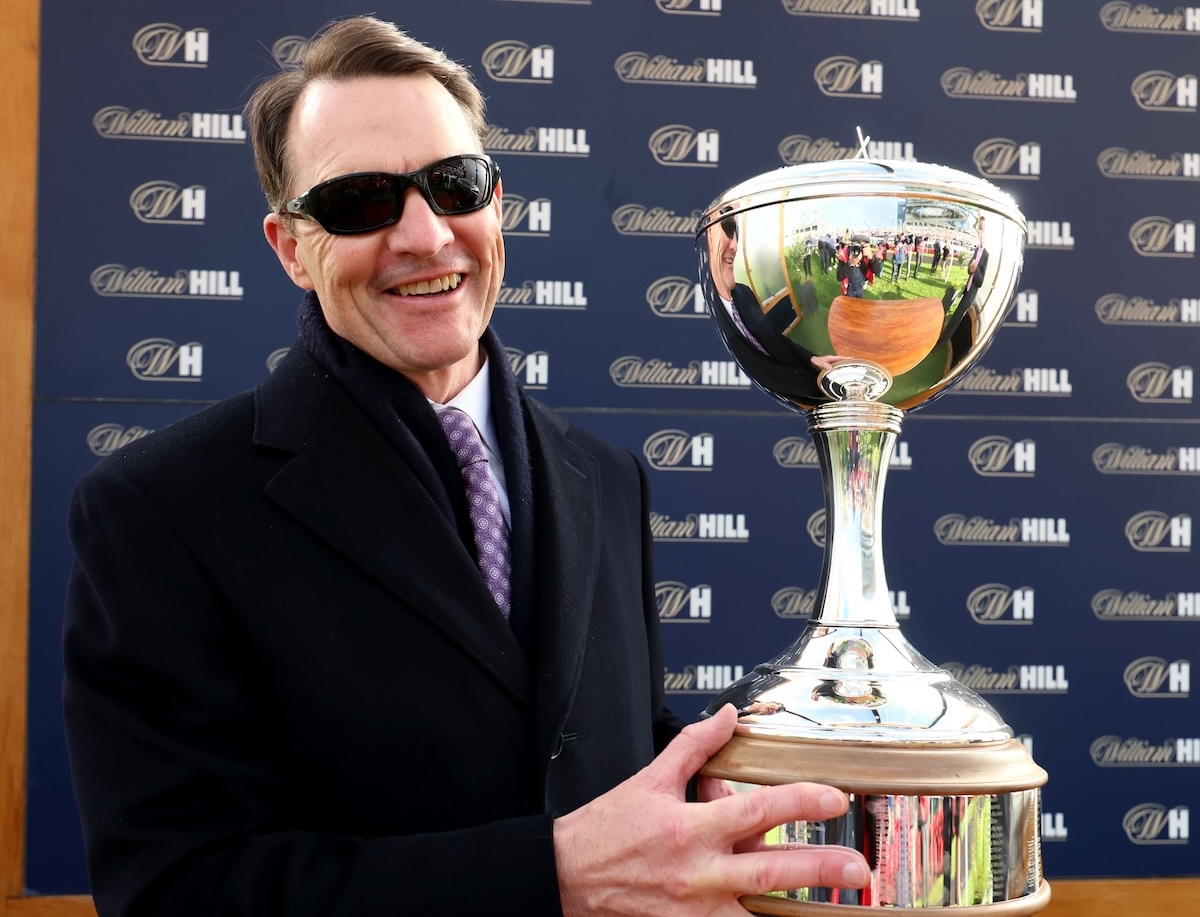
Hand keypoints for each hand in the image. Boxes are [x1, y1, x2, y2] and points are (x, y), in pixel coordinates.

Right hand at [553, 705, 869, 916]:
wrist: (564, 877)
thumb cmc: (606, 829)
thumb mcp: (649, 780)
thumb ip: (694, 746)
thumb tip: (729, 715)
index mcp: (689, 827)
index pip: (754, 810)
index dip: (798, 802)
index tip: (833, 797)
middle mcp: (696, 872)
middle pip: (768, 870)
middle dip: (818, 869)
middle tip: (857, 868)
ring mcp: (692, 910)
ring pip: (755, 914)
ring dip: (795, 912)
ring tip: (835, 909)